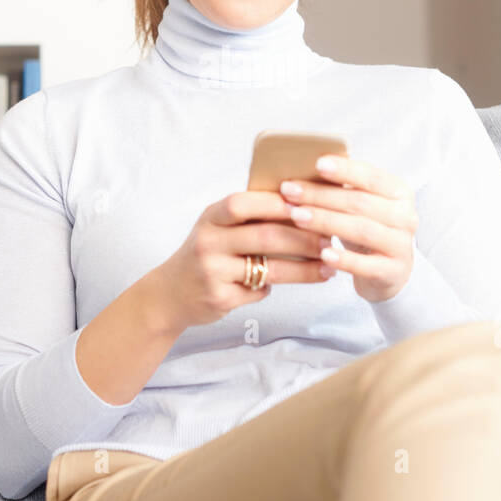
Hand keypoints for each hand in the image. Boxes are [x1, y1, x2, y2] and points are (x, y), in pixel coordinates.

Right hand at [145, 189, 338, 333]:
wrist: (170, 293)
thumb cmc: (206, 252)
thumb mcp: (217, 226)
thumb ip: (248, 216)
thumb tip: (302, 202)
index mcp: (211, 217)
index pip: (244, 203)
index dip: (277, 203)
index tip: (309, 205)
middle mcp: (208, 242)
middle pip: (265, 236)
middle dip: (303, 239)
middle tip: (330, 241)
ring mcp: (212, 272)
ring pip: (269, 269)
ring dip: (303, 269)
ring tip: (327, 268)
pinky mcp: (219, 298)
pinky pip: (259, 292)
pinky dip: (272, 287)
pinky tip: (287, 284)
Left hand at [278, 154, 418, 302]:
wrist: (389, 273)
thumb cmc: (367, 229)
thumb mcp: (361, 206)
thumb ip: (343, 187)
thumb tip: (303, 164)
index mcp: (399, 192)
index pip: (371, 177)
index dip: (345, 170)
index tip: (317, 163)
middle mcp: (406, 217)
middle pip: (360, 203)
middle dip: (321, 196)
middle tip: (290, 191)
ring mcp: (401, 246)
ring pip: (361, 230)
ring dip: (326, 222)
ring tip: (297, 216)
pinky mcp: (393, 272)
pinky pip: (365, 265)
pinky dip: (343, 259)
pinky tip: (322, 253)